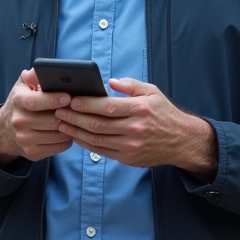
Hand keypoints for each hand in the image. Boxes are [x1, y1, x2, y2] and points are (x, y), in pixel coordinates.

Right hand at [0, 69, 73, 165]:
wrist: (5, 130)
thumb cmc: (21, 103)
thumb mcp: (22, 86)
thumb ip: (32, 76)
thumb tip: (39, 70)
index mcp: (17, 101)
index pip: (35, 101)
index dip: (53, 99)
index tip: (68, 97)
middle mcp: (19, 122)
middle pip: (52, 120)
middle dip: (68, 114)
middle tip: (78, 109)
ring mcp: (25, 140)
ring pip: (59, 135)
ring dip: (71, 127)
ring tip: (74, 119)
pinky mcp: (33, 153)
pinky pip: (60, 147)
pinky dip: (68, 139)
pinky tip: (67, 130)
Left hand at [53, 77, 216, 177]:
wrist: (182, 141)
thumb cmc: (164, 113)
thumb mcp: (152, 92)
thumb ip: (131, 85)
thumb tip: (110, 81)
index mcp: (140, 110)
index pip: (107, 106)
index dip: (86, 104)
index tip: (71, 99)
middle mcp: (135, 129)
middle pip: (98, 124)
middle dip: (74, 118)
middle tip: (58, 110)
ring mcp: (131, 146)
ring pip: (96, 139)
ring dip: (75, 132)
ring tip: (60, 123)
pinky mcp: (128, 158)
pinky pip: (101, 151)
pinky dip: (85, 144)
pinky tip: (74, 136)